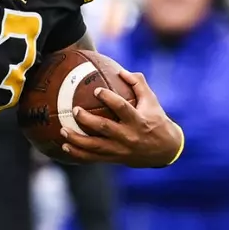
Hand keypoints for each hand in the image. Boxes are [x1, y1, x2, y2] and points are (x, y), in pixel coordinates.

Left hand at [63, 70, 183, 166]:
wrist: (165, 150)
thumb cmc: (156, 120)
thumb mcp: (152, 101)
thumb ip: (138, 84)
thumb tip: (121, 71)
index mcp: (138, 120)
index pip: (122, 108)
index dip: (109, 98)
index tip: (96, 90)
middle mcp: (129, 136)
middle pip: (104, 128)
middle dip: (87, 120)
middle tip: (74, 109)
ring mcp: (120, 149)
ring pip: (95, 146)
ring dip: (77, 139)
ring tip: (63, 130)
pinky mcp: (115, 159)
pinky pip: (93, 158)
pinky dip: (78, 153)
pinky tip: (64, 146)